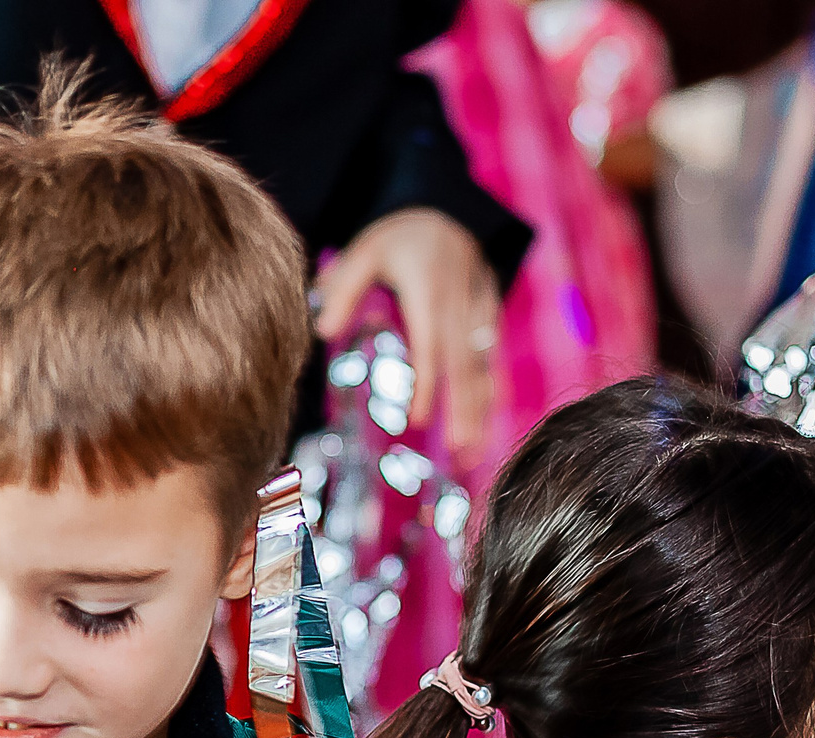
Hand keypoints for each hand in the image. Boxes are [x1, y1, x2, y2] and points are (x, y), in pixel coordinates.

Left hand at [315, 208, 503, 456]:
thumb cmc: (397, 236)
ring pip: (483, 365)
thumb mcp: (364, 250)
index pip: (430, 343)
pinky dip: (488, 393)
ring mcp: (480, 308)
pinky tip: (483, 426)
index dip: (427, 383)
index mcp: (429, 288)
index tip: (418, 420)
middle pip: (464, 363)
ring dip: (481, 410)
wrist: (446, 208)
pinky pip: (491, 359)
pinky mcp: (490, 315)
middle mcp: (460, 301)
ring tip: (472, 452)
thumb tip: (323, 331)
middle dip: (465, 409)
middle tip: (460, 452)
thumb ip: (342, 288)